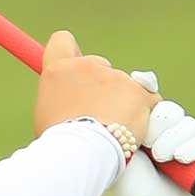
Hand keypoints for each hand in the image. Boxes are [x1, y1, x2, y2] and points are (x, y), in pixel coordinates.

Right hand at [33, 30, 157, 137]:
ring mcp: (114, 76)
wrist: (82, 155)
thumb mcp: (46, 116)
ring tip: (111, 129)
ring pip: (123, 84)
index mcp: (58, 71)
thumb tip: (68, 99)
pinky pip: (148, 98)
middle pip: (98, 64)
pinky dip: (143, 111)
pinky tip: (132, 129)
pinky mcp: (138, 91)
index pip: (62, 40)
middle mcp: (86, 66)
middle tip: (97, 114)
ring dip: (121, 102)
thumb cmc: (58, 144)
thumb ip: (59, 98)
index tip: (76, 68)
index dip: (71, 53)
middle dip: (101, 85)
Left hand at [91, 71, 194, 195]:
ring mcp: (177, 150)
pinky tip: (176, 158)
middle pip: (169, 108)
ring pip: (187, 124)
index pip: (146, 97)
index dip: (146, 87)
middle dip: (160, 119)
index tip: (142, 83)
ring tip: (159, 155)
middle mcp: (155, 137)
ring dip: (173, 137)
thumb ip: (116, 115)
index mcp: (133, 129)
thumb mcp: (112, 146)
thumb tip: (131, 77)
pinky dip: (190, 148)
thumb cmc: (116, 186)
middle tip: (147, 139)